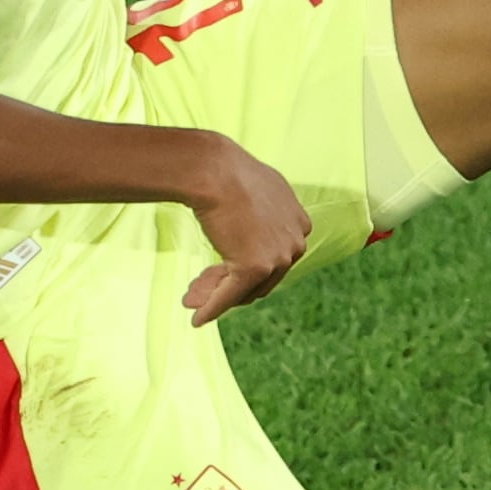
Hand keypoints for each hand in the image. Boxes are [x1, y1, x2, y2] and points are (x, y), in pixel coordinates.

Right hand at [180, 136, 310, 325]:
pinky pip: (230, 295)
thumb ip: (261, 212)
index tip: (218, 270)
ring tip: (190, 300)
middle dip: (227, 284)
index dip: (244, 266)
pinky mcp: (256, 267)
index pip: (274, 258)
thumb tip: (250, 228)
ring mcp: (279, 256)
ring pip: (246, 289)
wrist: (214, 169)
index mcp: (300, 223)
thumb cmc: (226, 173)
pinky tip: (197, 320)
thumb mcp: (254, 191)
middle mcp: (296, 241)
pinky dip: (213, 308)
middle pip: (262, 277)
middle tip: (198, 289)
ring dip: (216, 297)